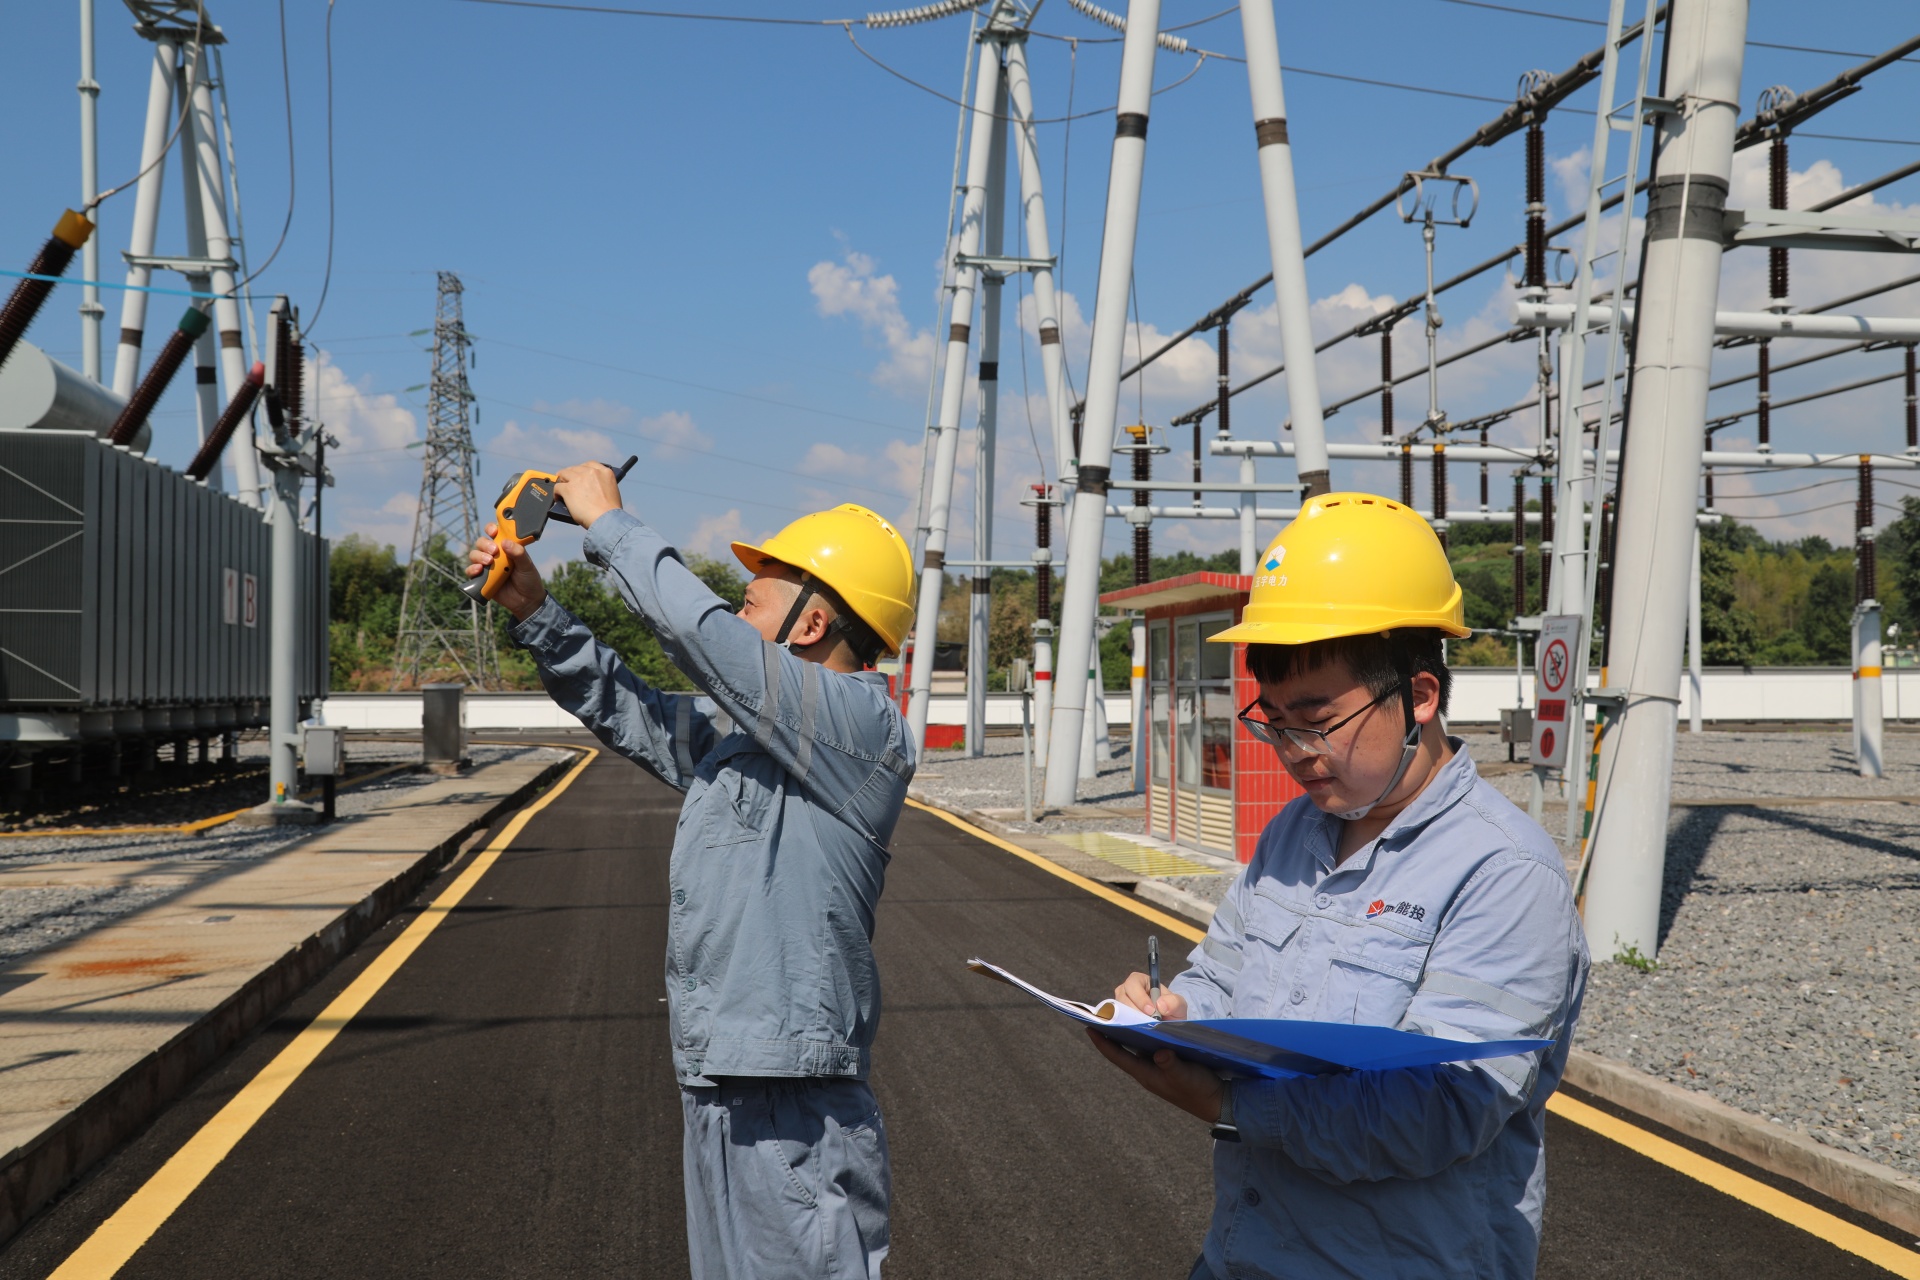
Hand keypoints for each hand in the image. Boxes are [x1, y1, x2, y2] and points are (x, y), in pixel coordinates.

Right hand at [468, 522, 547, 620]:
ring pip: (474, 555)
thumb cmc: (529, 580)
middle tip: (494, 551)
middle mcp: (494, 555)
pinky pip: (470, 571)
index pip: (494, 533)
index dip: (491, 529)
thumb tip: (505, 542)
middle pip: (481, 542)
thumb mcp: (527, 565)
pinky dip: (472, 569)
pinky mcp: (481, 579)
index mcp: (506, 547)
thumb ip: (518, 553)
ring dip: (478, 556)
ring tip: (488, 562)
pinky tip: (479, 570)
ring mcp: (487, 566)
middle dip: (485, 544)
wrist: (527, 601)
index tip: (493, 532)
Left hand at [552, 461, 622, 528]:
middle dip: (571, 475)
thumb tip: (592, 488)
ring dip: (562, 481)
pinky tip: (559, 499)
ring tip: (561, 489)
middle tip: (568, 482)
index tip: (579, 474)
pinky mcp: (568, 489)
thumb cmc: (610, 512)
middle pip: (575, 468)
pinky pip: (557, 487)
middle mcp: (591, 472)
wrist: (606, 519)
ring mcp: (578, 479)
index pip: (590, 464)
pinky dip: (556, 493)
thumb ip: (602, 485)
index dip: (582, 469)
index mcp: (604, 472)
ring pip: (564, 474)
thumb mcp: (612, 491)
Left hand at [1085, 1028, 1225, 1123]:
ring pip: (1137, 1047)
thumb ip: (1171, 1064)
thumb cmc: (1198, 1090)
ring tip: (1120, 1015)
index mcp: (1146, 1074)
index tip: (1089, 1027)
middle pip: (1124, 1049)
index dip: (1102, 1042)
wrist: (1217, 1101)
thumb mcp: (1184, 1076)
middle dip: (1112, 1033)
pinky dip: (1145, 1035)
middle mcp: (1147, 1070)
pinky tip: (1146, 1024)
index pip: (1118, 1056)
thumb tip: (1159, 1052)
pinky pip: (1151, 1047)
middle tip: (1103, 1015)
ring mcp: (1158, 1067)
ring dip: (1128, 1032)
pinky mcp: (1168, 1063)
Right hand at [1116, 972, 1187, 1020]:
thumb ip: (1174, 1002)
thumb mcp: (1179, 1004)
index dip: (1140, 998)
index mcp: (1141, 981)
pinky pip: (1117, 1019)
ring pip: (1118, 1008)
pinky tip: (1136, 1029)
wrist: (1168, 1023)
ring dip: (1130, 1018)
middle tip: (1147, 1020)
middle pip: (1122, 996)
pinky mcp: (1119, 1015)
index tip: (1151, 1011)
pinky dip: (1126, 1024)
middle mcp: (1127, 990)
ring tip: (1143, 1026)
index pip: (1133, 984)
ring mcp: (1121, 1003)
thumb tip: (1160, 1005)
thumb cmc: (1171, 1009)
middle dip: (1134, 1009)